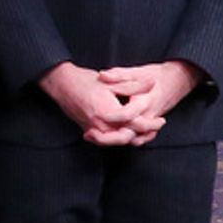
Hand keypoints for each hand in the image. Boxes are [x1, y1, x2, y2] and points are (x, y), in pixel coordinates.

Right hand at [38, 61, 161, 145]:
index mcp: (108, 112)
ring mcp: (93, 129)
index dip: (150, 123)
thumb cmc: (85, 81)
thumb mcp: (111, 81)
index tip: (160, 119)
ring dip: (132, 138)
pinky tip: (125, 132)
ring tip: (144, 131)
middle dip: (143, 133)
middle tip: (156, 127)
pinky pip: (107, 140)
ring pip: (117, 141)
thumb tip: (152, 83)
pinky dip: (118, 138)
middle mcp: (100, 124)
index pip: (135, 123)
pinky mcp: (88, 130)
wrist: (61, 84)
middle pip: (127, 137)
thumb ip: (133, 85)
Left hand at [96, 60, 201, 144]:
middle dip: (109, 137)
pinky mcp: (150, 126)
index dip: (111, 117)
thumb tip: (102, 75)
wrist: (177, 81)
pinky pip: (139, 138)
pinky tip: (108, 135)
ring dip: (115, 140)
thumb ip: (119, 75)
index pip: (128, 115)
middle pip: (129, 134)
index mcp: (145, 102)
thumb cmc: (156, 75)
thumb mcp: (136, 72)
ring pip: (134, 139)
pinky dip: (124, 140)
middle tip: (88, 133)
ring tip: (93, 135)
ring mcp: (150, 122)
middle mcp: (149, 116)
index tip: (96, 117)